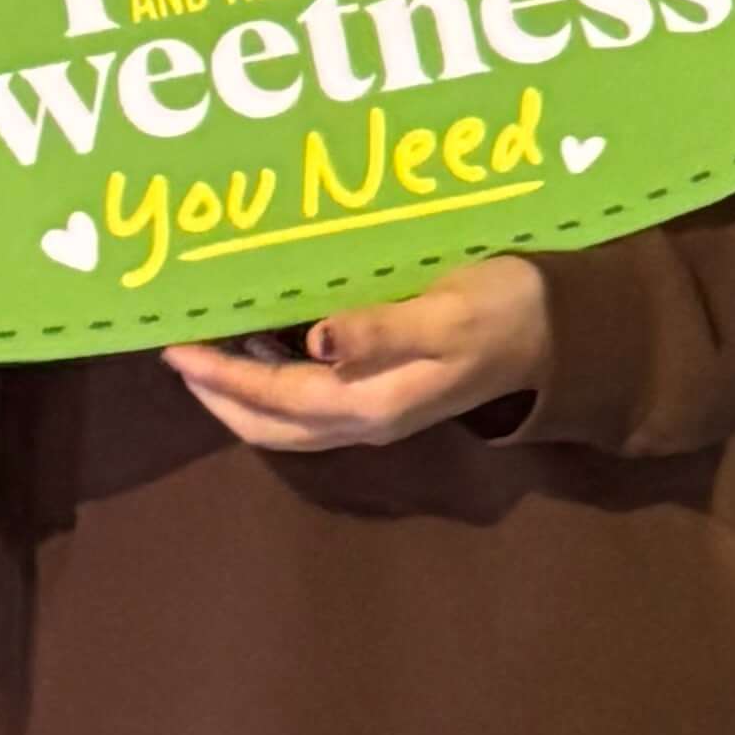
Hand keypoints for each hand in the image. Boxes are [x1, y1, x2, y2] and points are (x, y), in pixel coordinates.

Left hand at [170, 259, 552, 451]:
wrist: (558, 334)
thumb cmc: (503, 310)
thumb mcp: (445, 312)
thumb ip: (380, 329)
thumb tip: (316, 343)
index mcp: (371, 402)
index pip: (274, 397)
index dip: (220, 377)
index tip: (175, 349)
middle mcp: (365, 421)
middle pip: (269, 424)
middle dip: (216, 394)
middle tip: (176, 352)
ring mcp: (374, 415)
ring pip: (286, 421)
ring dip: (240, 393)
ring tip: (205, 351)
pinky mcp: (383, 398)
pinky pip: (308, 404)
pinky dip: (271, 385)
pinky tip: (262, 345)